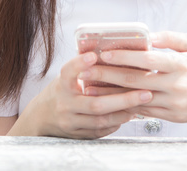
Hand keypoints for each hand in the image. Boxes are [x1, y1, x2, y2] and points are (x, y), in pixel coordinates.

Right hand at [22, 51, 153, 138]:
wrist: (41, 116)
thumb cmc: (62, 90)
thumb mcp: (66, 77)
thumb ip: (84, 68)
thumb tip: (112, 51)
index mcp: (61, 85)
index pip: (68, 72)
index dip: (80, 64)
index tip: (94, 55)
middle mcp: (65, 104)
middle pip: (95, 103)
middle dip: (123, 98)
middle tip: (145, 92)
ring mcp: (70, 121)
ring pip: (101, 120)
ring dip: (124, 112)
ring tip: (142, 104)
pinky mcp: (77, 134)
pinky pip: (100, 131)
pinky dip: (116, 123)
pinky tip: (129, 114)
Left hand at [78, 31, 186, 122]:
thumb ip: (170, 38)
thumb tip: (148, 35)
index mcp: (181, 64)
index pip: (148, 60)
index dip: (125, 56)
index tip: (105, 53)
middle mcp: (176, 85)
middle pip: (136, 81)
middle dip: (109, 75)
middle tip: (88, 71)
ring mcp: (173, 103)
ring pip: (136, 99)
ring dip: (111, 94)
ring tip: (91, 88)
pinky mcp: (172, 116)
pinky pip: (145, 111)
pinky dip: (126, 105)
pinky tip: (110, 101)